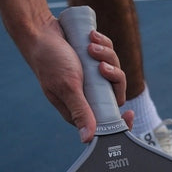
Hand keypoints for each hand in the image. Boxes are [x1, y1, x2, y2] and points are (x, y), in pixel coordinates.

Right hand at [23, 19, 133, 141]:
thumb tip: (88, 139)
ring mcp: (91, 77)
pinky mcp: (93, 61)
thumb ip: (80, 111)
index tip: (130, 113)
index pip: (105, 122)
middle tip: (100, 66)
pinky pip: (109, 55)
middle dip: (113, 75)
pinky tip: (91, 37)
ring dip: (106, 55)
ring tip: (90, 46)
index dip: (120, 121)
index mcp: (79, 108)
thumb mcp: (68, 87)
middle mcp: (87, 95)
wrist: (40, 32)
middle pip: (116, 93)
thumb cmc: (50, 60)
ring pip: (114, 71)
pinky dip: (104, 44)